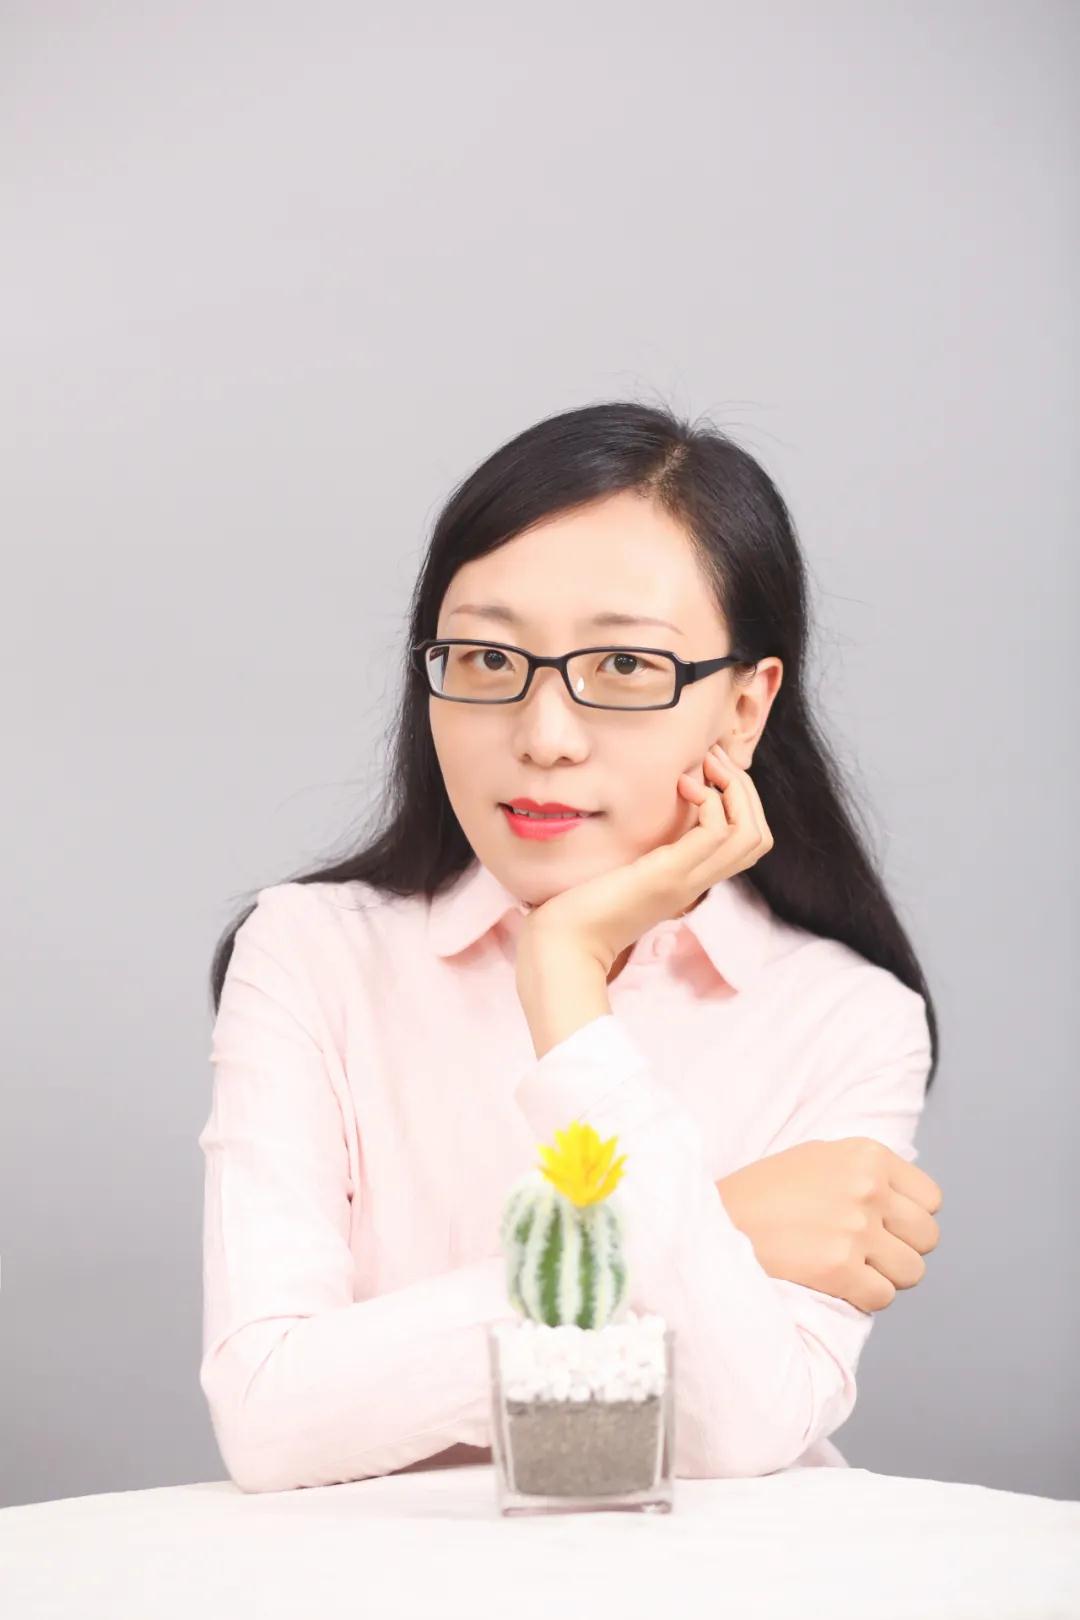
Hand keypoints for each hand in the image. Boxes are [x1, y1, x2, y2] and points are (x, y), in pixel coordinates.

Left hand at [520, 742, 773, 975]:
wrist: (563, 945)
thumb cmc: (579, 907)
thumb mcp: (621, 871)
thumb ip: (640, 851)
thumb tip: (642, 818)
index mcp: (689, 879)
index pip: (746, 844)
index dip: (739, 802)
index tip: (707, 772)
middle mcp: (696, 881)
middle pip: (759, 836)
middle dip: (745, 789)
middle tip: (713, 760)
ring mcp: (686, 880)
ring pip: (751, 834)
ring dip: (734, 788)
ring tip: (705, 766)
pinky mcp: (667, 875)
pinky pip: (716, 833)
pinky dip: (710, 801)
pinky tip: (682, 786)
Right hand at [716, 1138, 942, 1311]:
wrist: (715, 1221)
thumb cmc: (762, 1193)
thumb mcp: (816, 1158)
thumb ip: (863, 1172)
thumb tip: (906, 1202)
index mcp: (866, 1154)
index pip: (931, 1199)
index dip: (910, 1219)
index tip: (884, 1227)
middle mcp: (867, 1186)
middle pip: (927, 1238)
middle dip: (902, 1250)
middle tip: (867, 1253)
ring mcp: (855, 1227)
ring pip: (911, 1272)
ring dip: (885, 1277)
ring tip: (850, 1268)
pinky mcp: (839, 1267)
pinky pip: (882, 1297)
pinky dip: (862, 1298)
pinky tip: (833, 1283)